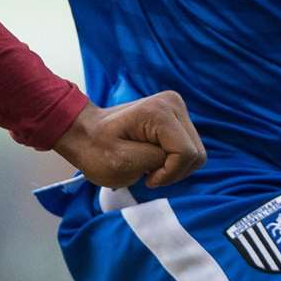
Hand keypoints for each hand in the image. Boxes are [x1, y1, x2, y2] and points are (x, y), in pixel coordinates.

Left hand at [51, 91, 205, 188]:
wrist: (85, 133)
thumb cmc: (96, 151)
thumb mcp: (123, 163)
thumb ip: (157, 160)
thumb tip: (182, 157)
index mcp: (159, 112)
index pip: (186, 154)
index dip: (168, 174)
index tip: (146, 177)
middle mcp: (172, 103)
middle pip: (196, 153)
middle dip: (173, 170)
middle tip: (147, 172)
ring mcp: (175, 107)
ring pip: (196, 152)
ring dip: (174, 166)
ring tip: (148, 164)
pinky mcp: (176, 115)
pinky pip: (189, 148)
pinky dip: (174, 160)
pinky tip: (153, 157)